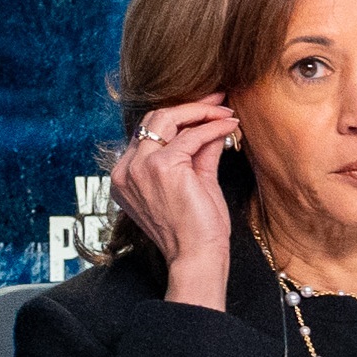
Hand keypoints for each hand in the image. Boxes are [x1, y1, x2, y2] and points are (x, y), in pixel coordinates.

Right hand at [110, 99, 238, 309]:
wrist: (197, 257)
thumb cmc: (195, 229)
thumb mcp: (194, 182)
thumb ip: (198, 152)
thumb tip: (212, 125)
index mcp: (126, 176)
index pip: (148, 133)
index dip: (178, 117)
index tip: (204, 109)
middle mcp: (127, 169)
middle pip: (153, 119)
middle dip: (188, 106)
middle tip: (217, 100)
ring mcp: (141, 167)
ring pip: (167, 119)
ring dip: (201, 111)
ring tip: (225, 111)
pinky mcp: (162, 167)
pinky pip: (191, 135)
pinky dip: (213, 127)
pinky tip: (230, 125)